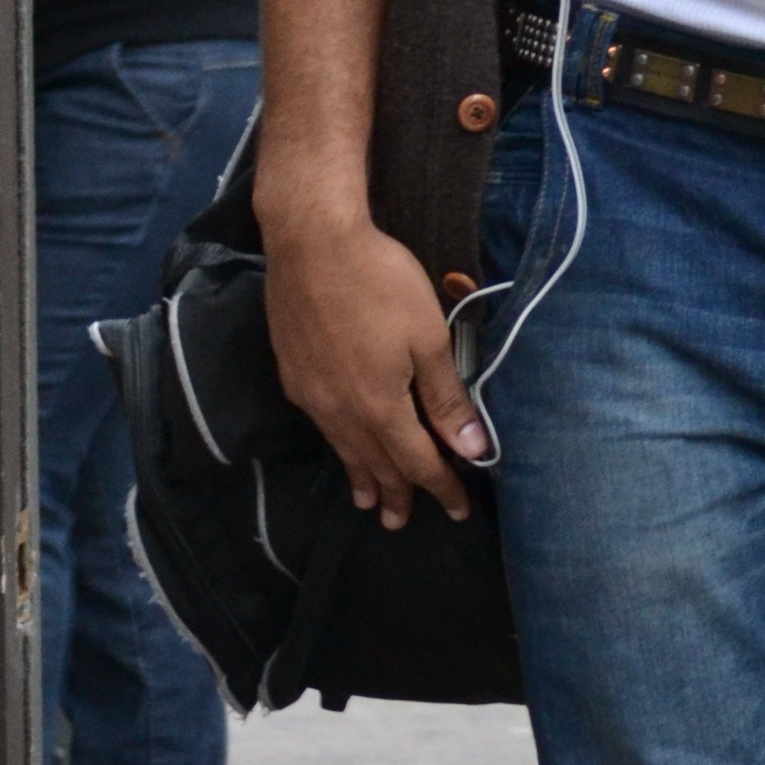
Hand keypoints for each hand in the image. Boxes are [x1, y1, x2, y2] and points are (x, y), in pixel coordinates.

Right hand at [259, 205, 488, 528]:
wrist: (311, 242)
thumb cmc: (379, 282)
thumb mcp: (427, 337)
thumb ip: (446, 399)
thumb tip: (472, 449)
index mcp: (379, 407)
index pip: (417, 463)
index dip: (441, 488)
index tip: (457, 509)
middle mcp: (340, 411)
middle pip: (375, 464)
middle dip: (395, 494)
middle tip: (402, 522)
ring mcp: (311, 394)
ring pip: (343, 449)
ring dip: (361, 477)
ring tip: (368, 500)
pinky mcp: (292, 374)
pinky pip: (321, 426)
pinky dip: (337, 446)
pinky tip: (339, 443)